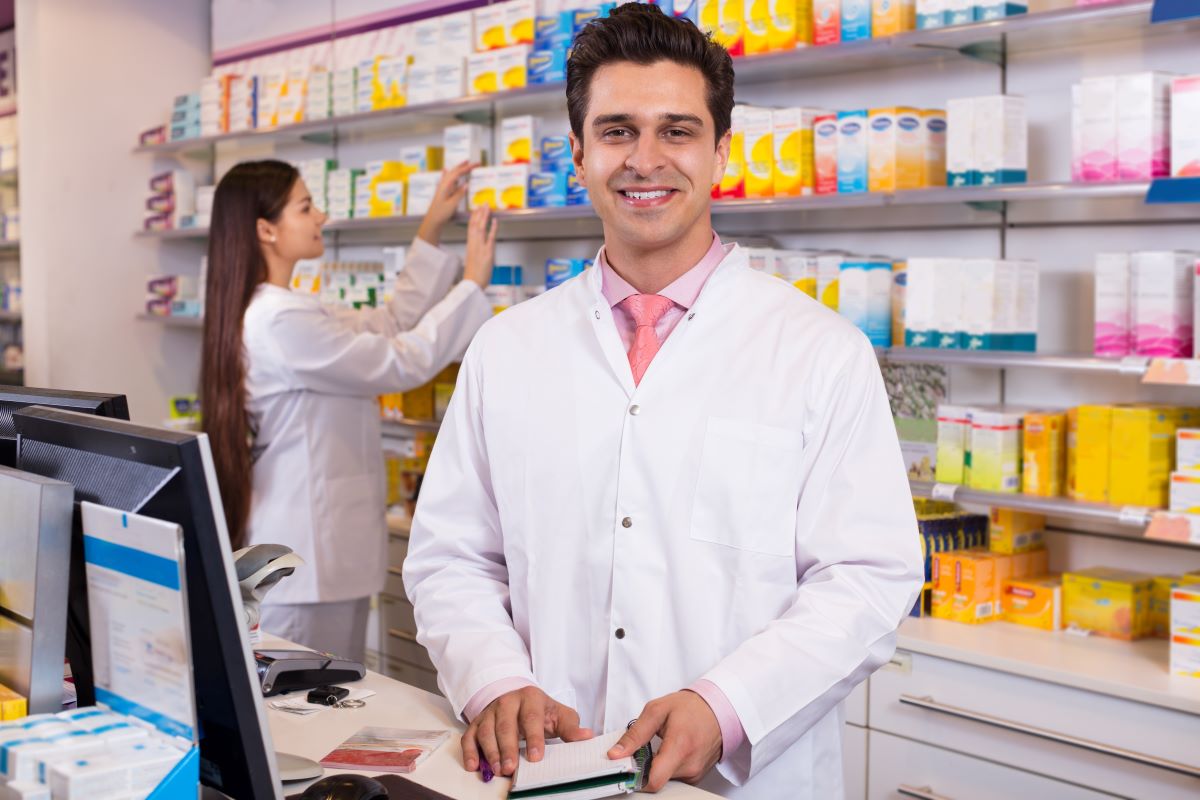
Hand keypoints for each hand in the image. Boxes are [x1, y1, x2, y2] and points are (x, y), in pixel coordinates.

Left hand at [416, 160, 475, 245]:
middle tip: (474, 163)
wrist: (432, 220)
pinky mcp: (442, 191)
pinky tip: (445, 170)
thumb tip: (467, 184)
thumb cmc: (441, 213)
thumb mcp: (452, 204)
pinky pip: (446, 179)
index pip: (458, 173)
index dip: (468, 168)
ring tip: (465, 164)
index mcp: (446, 186)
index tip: (476, 165)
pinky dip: (448, 173)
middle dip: (464, 165)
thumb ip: (459, 194)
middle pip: (454, 171)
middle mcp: (443, 184)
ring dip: (458, 168)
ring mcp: (442, 187)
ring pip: (451, 174)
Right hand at [461, 686, 593, 777]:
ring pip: (486, 731)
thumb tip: (586, 736)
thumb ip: (571, 727)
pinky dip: (469, 751)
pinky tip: (473, 766)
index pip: (531, 718)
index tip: (536, 757)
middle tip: (511, 768)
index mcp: (530, 698)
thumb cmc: (540, 709)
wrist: (517, 695)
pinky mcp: (477, 722)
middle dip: (508, 748)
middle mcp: (507, 702)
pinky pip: (469, 736)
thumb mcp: (558, 714)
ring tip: (497, 770)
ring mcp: (490, 712)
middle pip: (505, 726)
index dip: (533, 738)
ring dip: (490, 752)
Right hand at [462, 205, 497, 288]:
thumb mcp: (473, 260)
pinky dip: (493, 228)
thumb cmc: (473, 276)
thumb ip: (477, 252)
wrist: (471, 285)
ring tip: (487, 207)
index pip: (470, 228)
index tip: (475, 209)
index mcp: (470, 246)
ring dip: (484, 216)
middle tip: (482, 203)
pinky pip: (490, 238)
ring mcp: (480, 248)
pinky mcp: (487, 253)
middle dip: (479, 213)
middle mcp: (474, 245)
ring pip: (481, 228)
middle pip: (475, 225)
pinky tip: (495, 220)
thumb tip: (481, 248)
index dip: (473, 218)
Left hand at [608, 691, 721, 791]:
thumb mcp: (657, 710)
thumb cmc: (690, 707)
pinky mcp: (696, 777)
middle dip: (644, 768)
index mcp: (680, 746)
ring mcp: (695, 773)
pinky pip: (674, 778)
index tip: (627, 767)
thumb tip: (616, 753)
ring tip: (660, 747)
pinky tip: (670, 752)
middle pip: (656, 780)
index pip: (654, 781)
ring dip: (656, 767)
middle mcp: (690, 765)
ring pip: (664, 780)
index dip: (636, 778)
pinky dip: (667, 768)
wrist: (718, 709)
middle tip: (643, 749)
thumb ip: (635, 734)